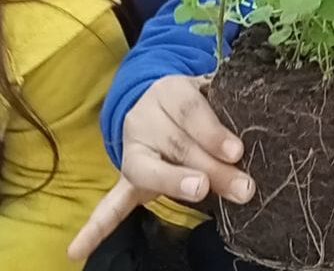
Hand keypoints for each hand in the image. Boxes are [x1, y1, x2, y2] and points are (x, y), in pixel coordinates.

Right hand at [68, 75, 253, 260]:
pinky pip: (110, 201)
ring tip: (200, 192)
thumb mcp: (211, 94)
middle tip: (242, 187)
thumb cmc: (196, 100)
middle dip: (212, 168)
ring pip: (151, 169)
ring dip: (177, 185)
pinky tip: (79, 249)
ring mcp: (132, 149)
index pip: (191, 110)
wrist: (157, 100)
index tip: (236, 151)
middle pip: (178, 143)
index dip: (213, 132)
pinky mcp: (126, 176)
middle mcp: (145, 117)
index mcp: (170, 91)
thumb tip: (247, 144)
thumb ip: (227, 110)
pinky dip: (97, 226)